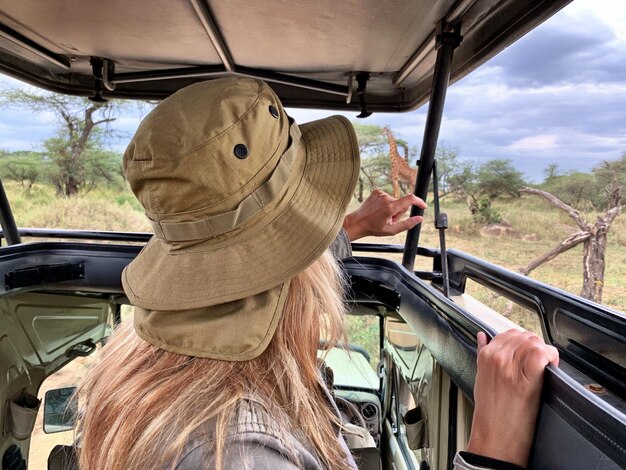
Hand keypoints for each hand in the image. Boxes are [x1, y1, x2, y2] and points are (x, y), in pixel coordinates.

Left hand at [342, 190, 426, 240]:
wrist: (358, 222)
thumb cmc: (374, 228)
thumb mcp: (392, 230)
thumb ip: (408, 224)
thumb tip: (420, 218)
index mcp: (390, 208)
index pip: (410, 199)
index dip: (419, 202)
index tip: (423, 206)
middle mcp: (386, 198)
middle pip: (402, 203)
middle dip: (399, 211)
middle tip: (390, 220)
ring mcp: (380, 194)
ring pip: (395, 200)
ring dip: (392, 208)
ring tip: (382, 216)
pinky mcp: (376, 192)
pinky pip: (388, 197)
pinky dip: (386, 204)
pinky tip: (379, 210)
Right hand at [466, 329, 558, 467]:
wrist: (495, 437)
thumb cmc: (490, 412)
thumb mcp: (481, 378)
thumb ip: (482, 354)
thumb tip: (483, 337)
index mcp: (485, 356)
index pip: (509, 333)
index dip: (523, 343)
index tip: (528, 354)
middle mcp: (497, 358)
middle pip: (524, 336)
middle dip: (534, 346)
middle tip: (538, 362)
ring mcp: (511, 367)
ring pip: (533, 342)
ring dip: (543, 352)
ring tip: (543, 367)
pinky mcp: (527, 379)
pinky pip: (541, 354)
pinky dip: (550, 357)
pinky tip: (549, 368)